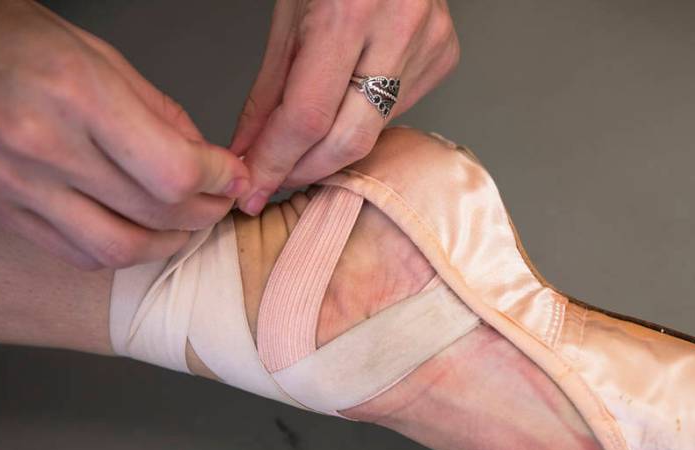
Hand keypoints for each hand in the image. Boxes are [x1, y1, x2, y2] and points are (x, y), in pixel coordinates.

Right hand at [0, 0, 249, 268]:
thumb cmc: (11, 41)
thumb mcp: (96, 55)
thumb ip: (159, 113)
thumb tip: (209, 161)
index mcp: (75, 94)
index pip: (175, 170)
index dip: (219, 180)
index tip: (232, 176)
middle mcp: (44, 146)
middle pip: (155, 213)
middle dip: (205, 213)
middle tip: (220, 202)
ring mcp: (18, 186)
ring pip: (119, 248)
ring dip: (167, 244)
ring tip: (185, 225)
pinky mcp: (4, 212)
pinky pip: (78, 254)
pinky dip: (120, 251)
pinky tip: (136, 231)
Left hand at [231, 0, 458, 214]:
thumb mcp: (287, 16)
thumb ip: (268, 91)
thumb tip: (250, 151)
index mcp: (349, 10)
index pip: (308, 116)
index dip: (276, 161)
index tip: (254, 187)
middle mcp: (398, 28)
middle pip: (349, 139)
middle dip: (305, 169)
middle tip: (274, 179)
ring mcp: (429, 44)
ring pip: (374, 130)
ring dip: (331, 146)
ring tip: (303, 139)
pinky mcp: (444, 56)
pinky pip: (397, 110)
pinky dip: (362, 117)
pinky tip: (349, 98)